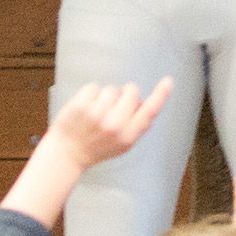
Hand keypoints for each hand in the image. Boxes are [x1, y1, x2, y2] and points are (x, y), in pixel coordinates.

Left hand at [41, 79, 173, 171]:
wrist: (67, 153)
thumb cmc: (96, 147)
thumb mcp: (122, 144)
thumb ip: (136, 125)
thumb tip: (145, 102)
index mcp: (128, 137)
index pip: (149, 112)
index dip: (161, 95)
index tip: (168, 81)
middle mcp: (114, 126)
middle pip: (131, 91)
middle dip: (125, 94)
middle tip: (113, 107)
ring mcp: (97, 115)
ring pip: (112, 89)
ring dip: (105, 96)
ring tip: (95, 112)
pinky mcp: (81, 106)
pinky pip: (94, 87)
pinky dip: (90, 94)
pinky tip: (85, 108)